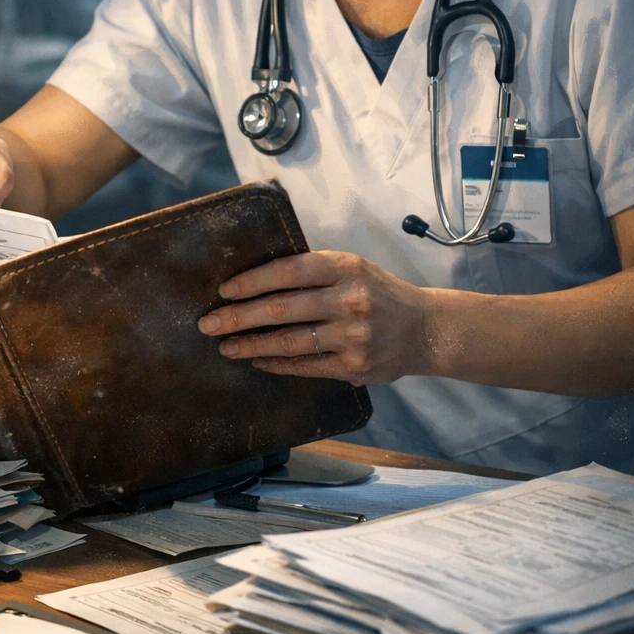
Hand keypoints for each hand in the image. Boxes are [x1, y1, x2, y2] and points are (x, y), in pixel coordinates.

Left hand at [197, 250, 433, 386]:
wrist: (425, 329)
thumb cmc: (378, 293)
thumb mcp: (352, 268)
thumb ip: (312, 273)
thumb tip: (254, 282)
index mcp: (346, 267)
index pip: (288, 271)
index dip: (252, 281)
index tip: (224, 291)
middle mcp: (350, 299)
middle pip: (282, 308)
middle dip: (238, 317)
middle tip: (208, 324)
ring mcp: (353, 335)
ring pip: (289, 341)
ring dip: (251, 345)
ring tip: (226, 347)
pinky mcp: (354, 366)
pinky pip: (306, 366)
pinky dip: (277, 364)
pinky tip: (258, 361)